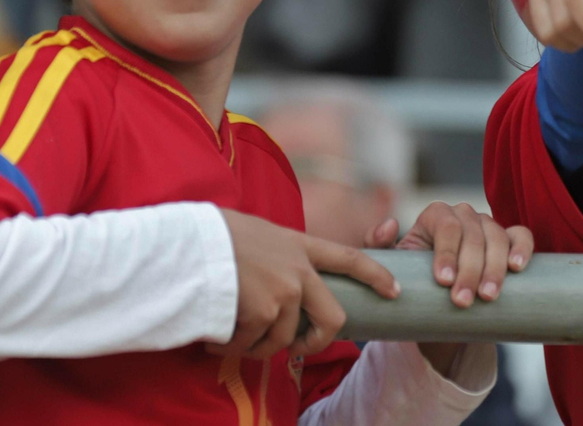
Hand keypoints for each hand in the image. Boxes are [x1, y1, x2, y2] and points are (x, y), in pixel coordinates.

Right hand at [210, 209, 399, 360]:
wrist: (188, 245)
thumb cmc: (212, 236)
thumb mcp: (258, 234)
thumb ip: (279, 255)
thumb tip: (278, 284)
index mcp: (299, 245)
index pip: (349, 258)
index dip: (376, 275)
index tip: (394, 290)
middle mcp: (299, 269)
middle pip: (333, 317)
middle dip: (318, 342)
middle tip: (297, 348)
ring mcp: (286, 291)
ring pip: (285, 340)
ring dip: (256, 346)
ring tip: (229, 336)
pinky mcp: (266, 311)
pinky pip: (255, 345)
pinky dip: (233, 347)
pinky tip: (214, 335)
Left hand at [365, 203, 532, 373]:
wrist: (438, 303)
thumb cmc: (413, 280)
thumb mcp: (392, 265)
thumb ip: (378, 246)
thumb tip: (390, 225)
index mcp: (435, 216)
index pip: (445, 225)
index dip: (446, 252)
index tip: (443, 281)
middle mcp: (464, 215)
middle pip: (472, 235)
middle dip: (469, 270)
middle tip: (463, 301)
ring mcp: (488, 226)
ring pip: (497, 237)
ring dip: (494, 268)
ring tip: (487, 297)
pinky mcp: (509, 240)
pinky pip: (521, 236)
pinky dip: (522, 248)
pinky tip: (517, 268)